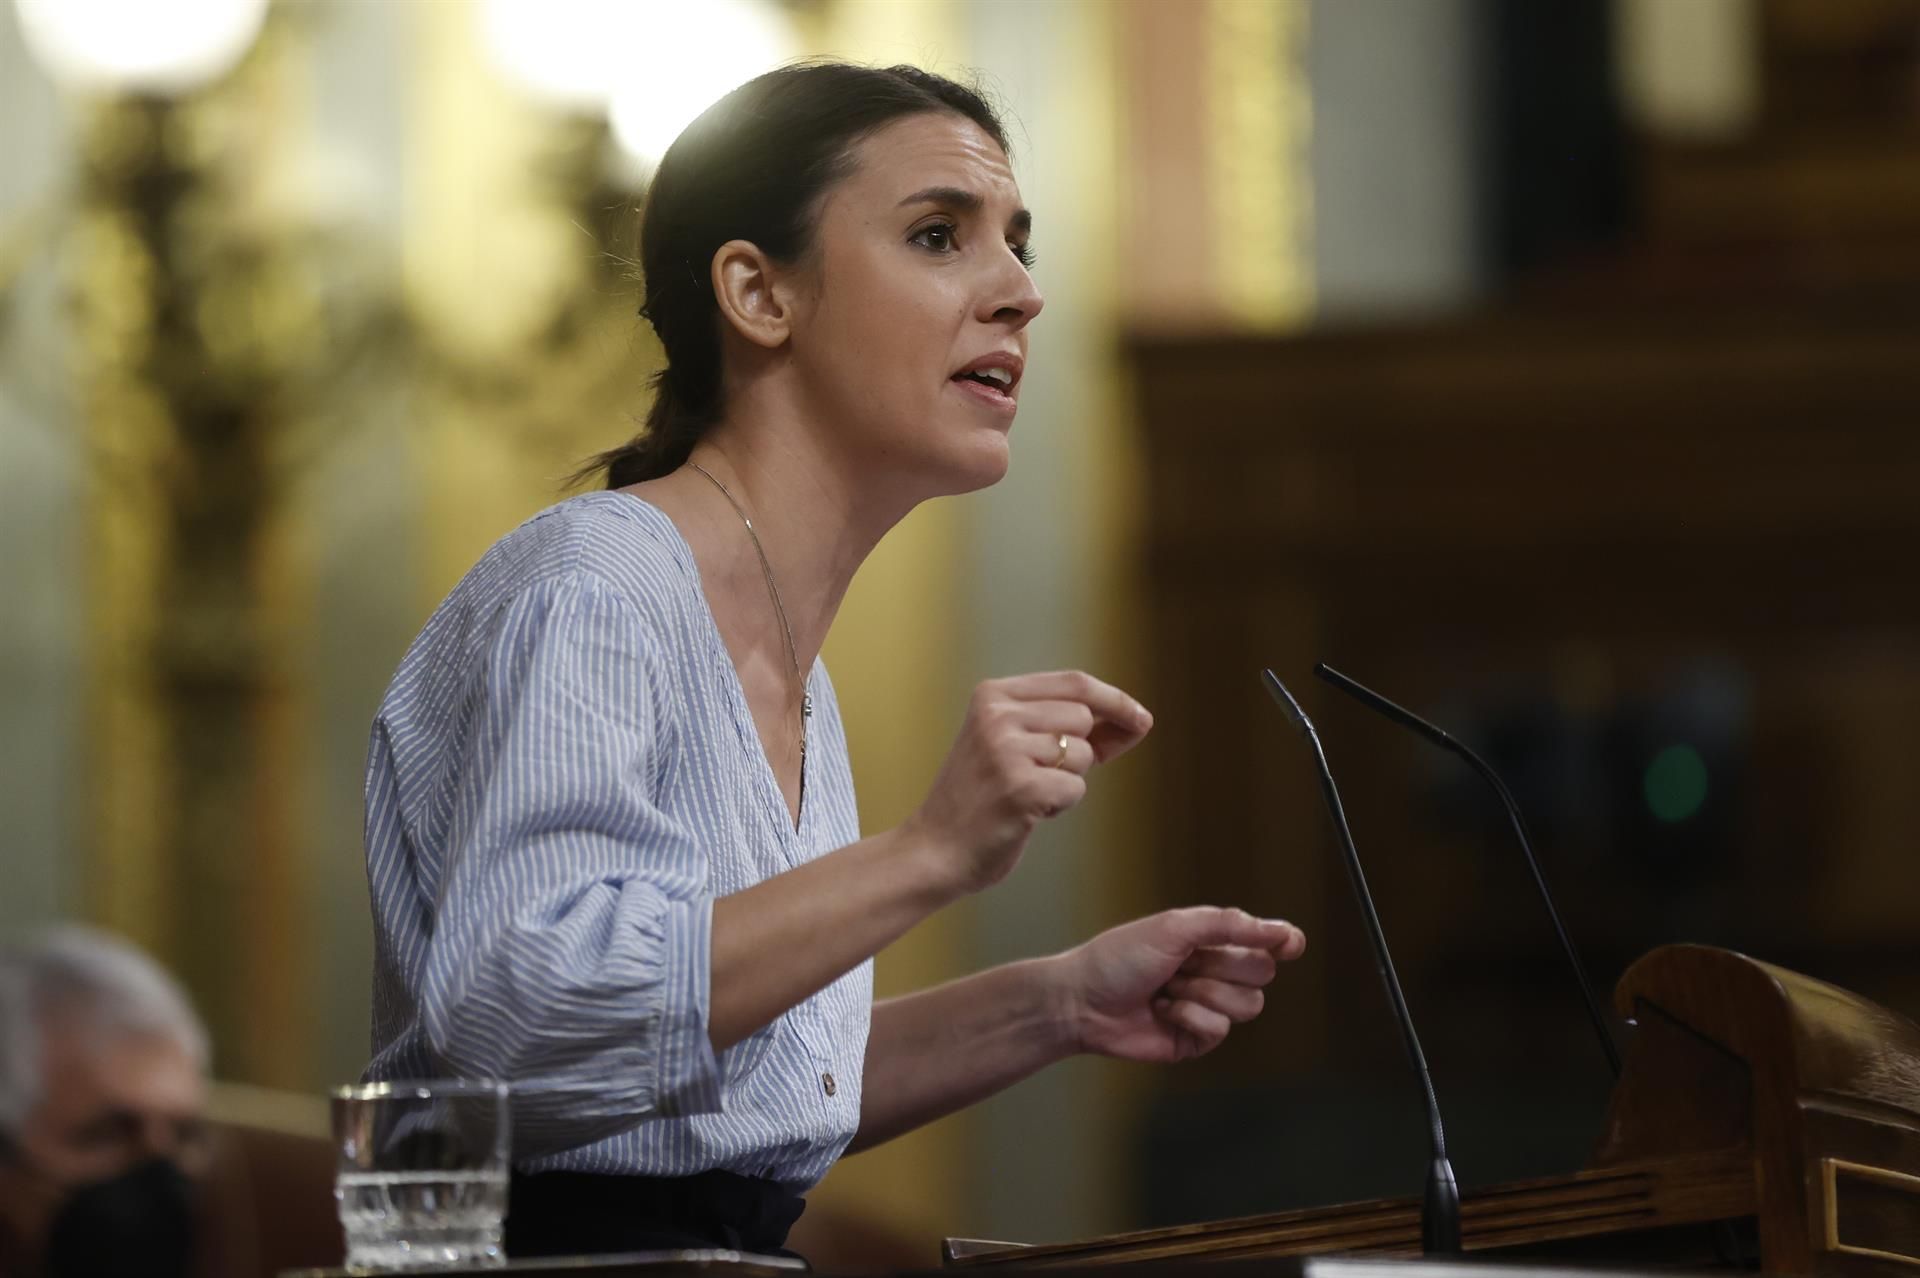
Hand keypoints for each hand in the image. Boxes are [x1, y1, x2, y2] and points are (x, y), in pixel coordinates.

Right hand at [908, 671, 1151, 896]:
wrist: (935, 850)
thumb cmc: (983, 800)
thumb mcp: (1015, 746)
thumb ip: (1067, 727)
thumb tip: (1138, 719)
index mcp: (993, 695)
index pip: (1075, 683)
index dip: (1115, 700)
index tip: (1141, 719)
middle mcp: (996, 715)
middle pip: (1083, 717)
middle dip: (1081, 751)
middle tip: (1043, 776)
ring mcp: (1004, 749)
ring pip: (1082, 755)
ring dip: (1067, 782)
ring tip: (1026, 794)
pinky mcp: (1018, 787)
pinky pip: (1074, 789)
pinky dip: (1059, 806)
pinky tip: (1025, 812)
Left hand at [1057, 907, 1306, 1062]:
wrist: (1083, 1000)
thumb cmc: (1121, 957)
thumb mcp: (1174, 928)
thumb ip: (1229, 925)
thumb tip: (1282, 930)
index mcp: (1213, 941)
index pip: (1267, 943)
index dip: (1284, 943)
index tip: (1289, 944)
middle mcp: (1217, 974)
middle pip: (1263, 973)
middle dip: (1223, 966)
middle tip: (1184, 963)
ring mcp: (1209, 1008)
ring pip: (1249, 1006)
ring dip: (1203, 992)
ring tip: (1168, 987)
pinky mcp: (1197, 1040)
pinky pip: (1220, 1030)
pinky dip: (1189, 1016)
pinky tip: (1162, 1010)